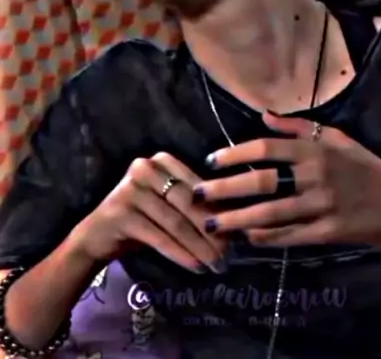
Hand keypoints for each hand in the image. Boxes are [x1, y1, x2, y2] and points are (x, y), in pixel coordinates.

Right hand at [74, 153, 226, 273]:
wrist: (96, 237)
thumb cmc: (141, 219)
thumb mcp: (168, 206)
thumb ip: (194, 205)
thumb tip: (235, 222)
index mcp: (162, 160)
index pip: (197, 185)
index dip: (218, 209)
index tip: (238, 232)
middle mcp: (145, 167)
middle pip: (188, 203)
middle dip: (212, 230)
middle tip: (231, 253)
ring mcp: (130, 188)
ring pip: (176, 222)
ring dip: (199, 246)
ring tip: (217, 264)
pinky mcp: (120, 212)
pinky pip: (159, 236)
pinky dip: (181, 253)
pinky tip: (196, 266)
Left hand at [194, 112, 380, 250]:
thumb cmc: (364, 168)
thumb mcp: (337, 139)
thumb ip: (300, 128)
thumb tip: (264, 116)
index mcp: (315, 150)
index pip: (266, 150)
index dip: (235, 155)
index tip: (211, 161)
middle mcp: (315, 176)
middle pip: (262, 183)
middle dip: (226, 189)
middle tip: (199, 195)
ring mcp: (321, 206)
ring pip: (270, 214)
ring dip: (238, 219)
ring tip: (212, 223)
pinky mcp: (327, 232)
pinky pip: (290, 236)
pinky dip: (267, 238)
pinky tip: (247, 238)